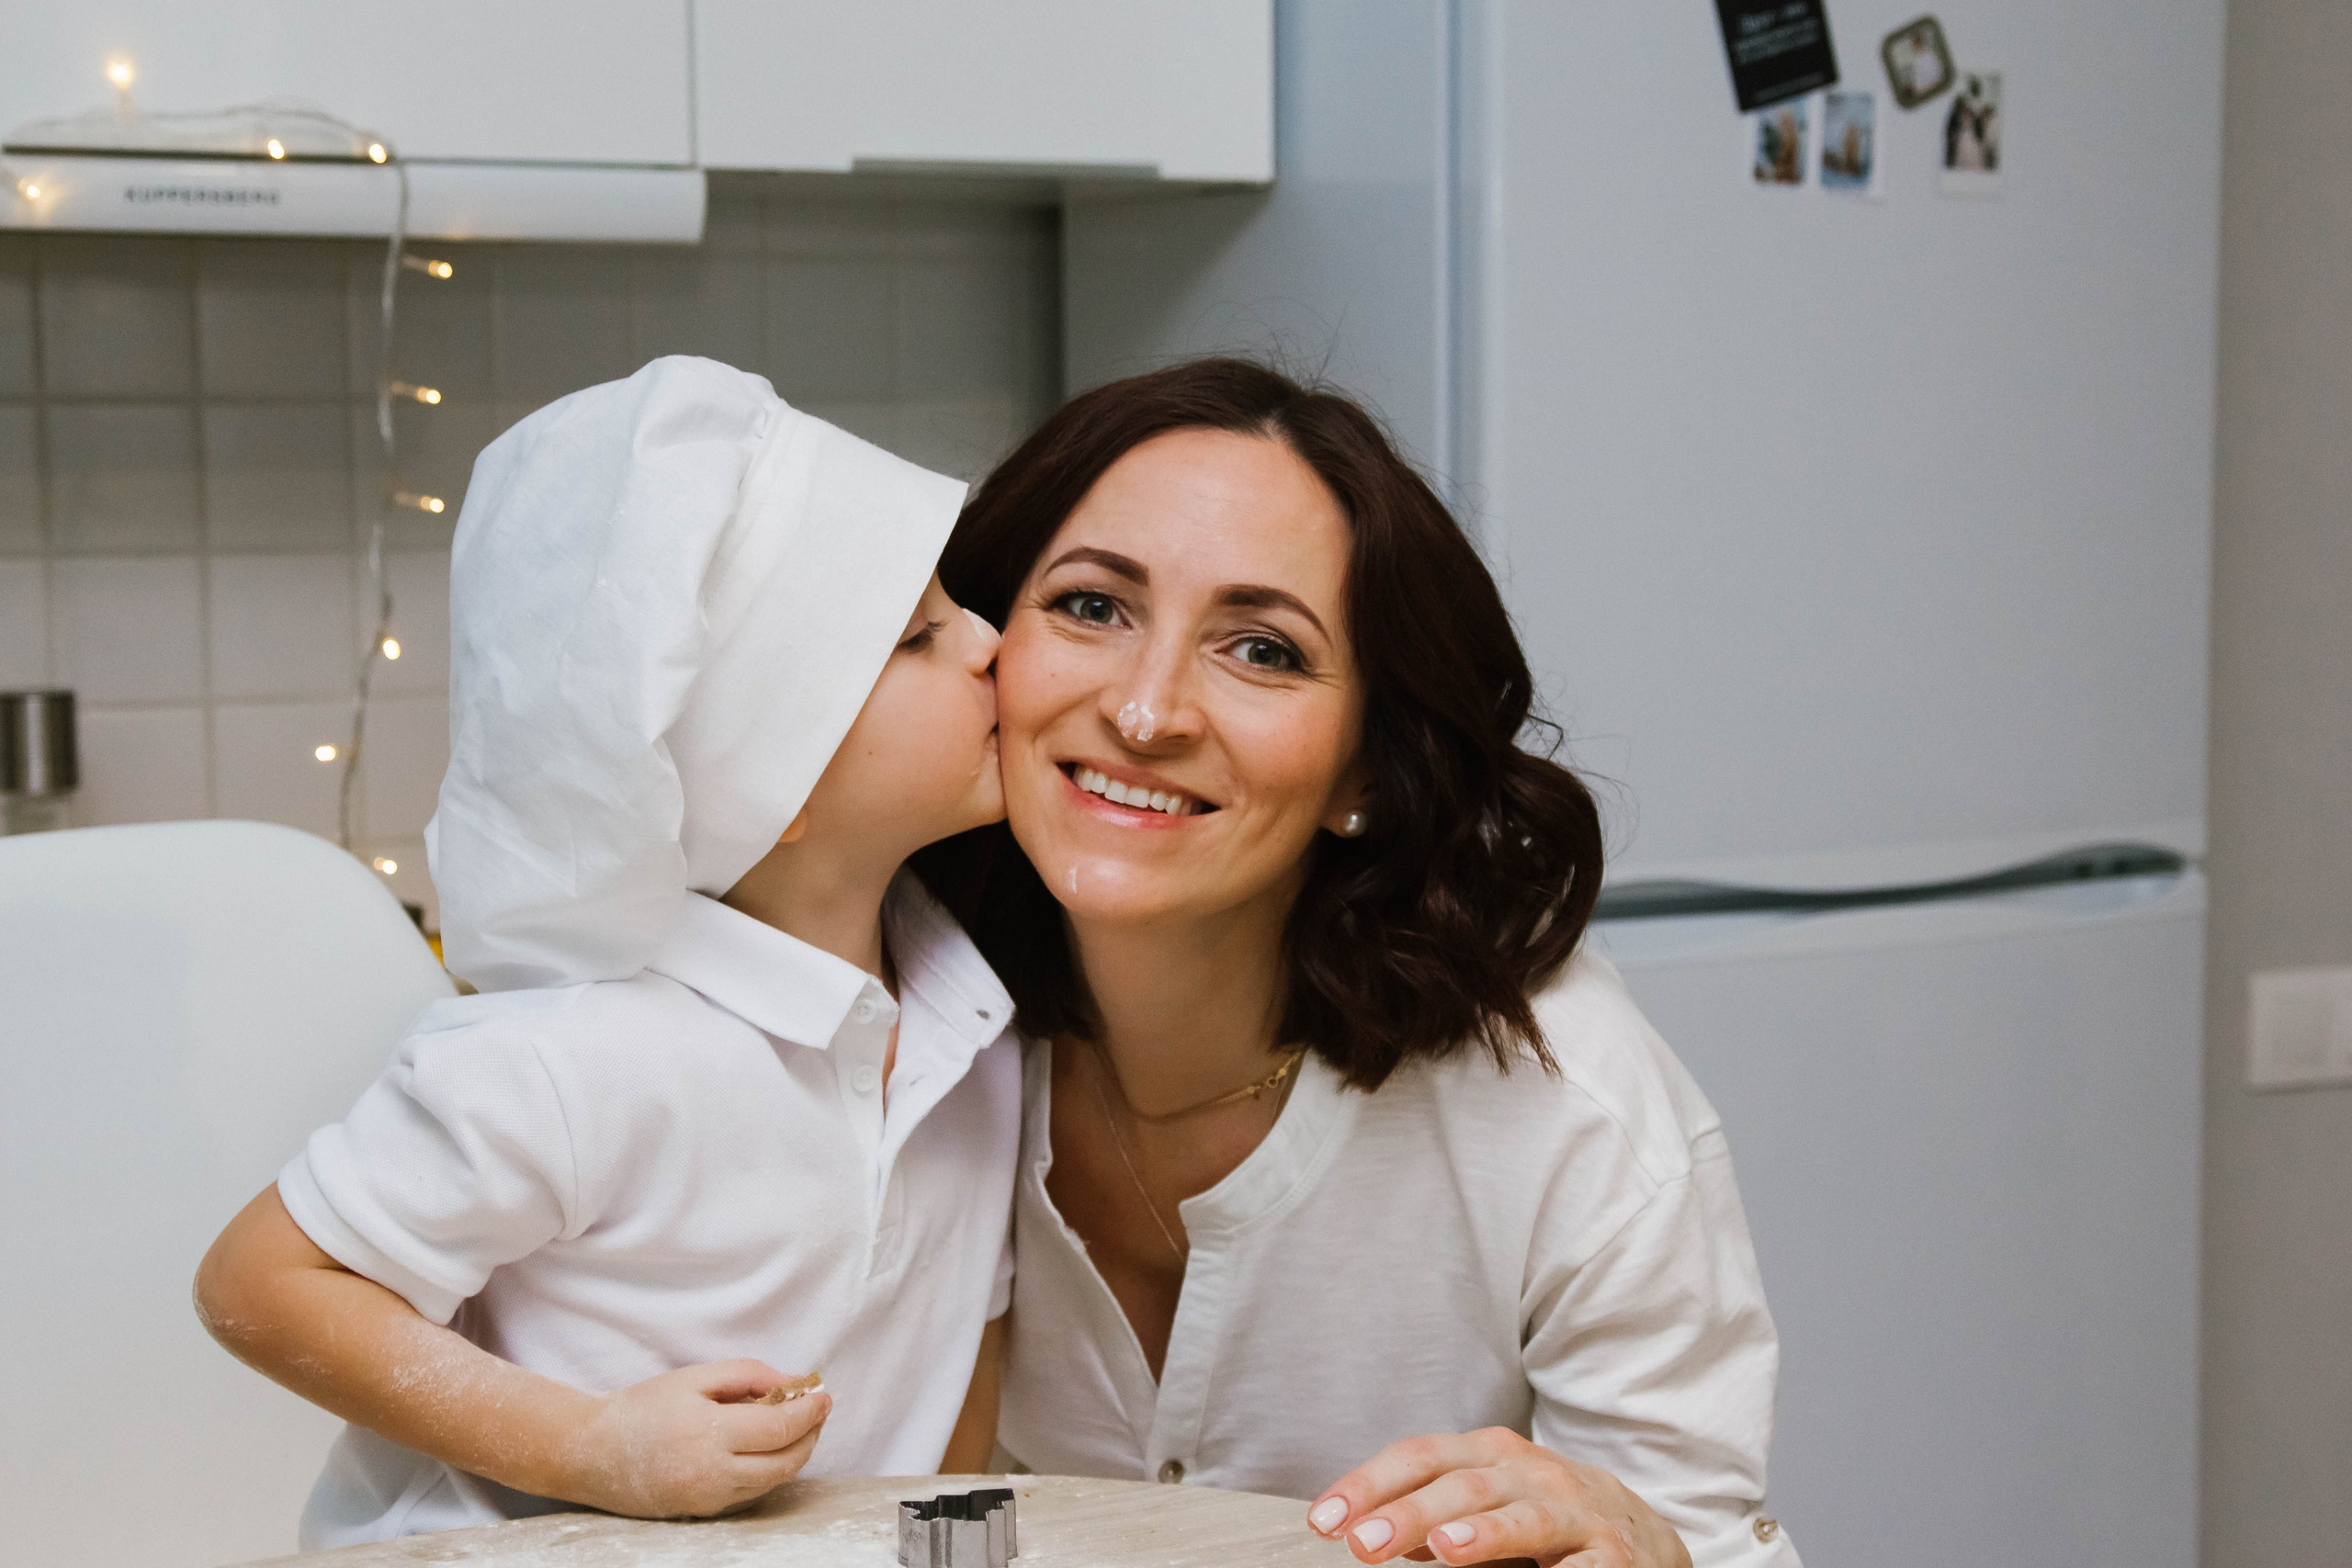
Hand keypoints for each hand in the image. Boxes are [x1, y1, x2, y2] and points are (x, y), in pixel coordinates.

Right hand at [561, 1360, 830, 1518]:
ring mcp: (709, 1498)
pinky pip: (752, 1492)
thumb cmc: (642, 1408)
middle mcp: (713, 1473)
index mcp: (710, 1434)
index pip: (780, 1428)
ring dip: (796, 1453)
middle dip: (811, 1434)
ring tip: (799, 1425)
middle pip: (786, 1461)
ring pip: (773, 1481)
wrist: (594, 1453)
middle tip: (818, 1410)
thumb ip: (747, 1375)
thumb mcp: (694, 1377)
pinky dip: (770, 1469)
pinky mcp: (704, 1510)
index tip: (823, 1394)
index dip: (810, 1412)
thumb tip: (792, 1384)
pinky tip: (769, 1446)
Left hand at [1305, 1428, 1691, 1567]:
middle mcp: (1532, 1473)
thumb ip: (1429, 1514)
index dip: (1369, 1485)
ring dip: (1484, 1533)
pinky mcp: (1613, 1558)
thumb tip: (1362, 1528)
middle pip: (1462, 1486)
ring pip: (1524, 1518)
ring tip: (1445, 1548)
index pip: (1419, 1457)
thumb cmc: (1543, 1519)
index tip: (1322, 1521)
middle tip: (1363, 1544)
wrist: (1644, 1537)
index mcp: (1490, 1454)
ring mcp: (1576, 1513)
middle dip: (1410, 1514)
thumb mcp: (1486, 1504)